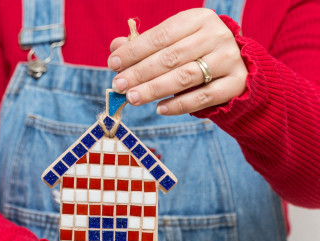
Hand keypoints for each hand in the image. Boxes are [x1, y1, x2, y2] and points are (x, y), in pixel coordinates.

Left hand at [108, 9, 247, 114]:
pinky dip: (179, 104)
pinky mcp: (235, 83)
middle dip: (140, 73)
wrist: (238, 68)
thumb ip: (146, 46)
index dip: (134, 51)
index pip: (160, 35)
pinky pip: (203, 96)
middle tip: (119, 86)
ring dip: (155, 89)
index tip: (113, 64)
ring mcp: (228, 59)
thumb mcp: (174, 44)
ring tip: (133, 98)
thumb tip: (115, 47)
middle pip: (171, 57)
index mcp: (198, 19)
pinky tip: (160, 109)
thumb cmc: (197, 54)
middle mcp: (216, 35)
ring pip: (185, 77)